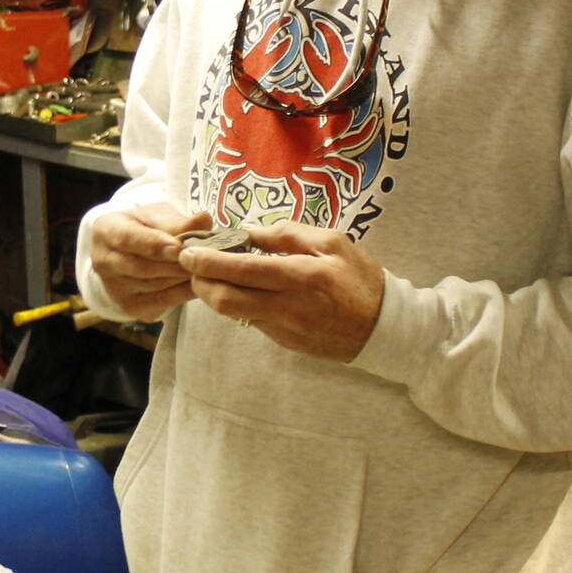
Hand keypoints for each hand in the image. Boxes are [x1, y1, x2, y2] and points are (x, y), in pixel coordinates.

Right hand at [89, 205, 210, 321]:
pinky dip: (182, 293)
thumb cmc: (146, 226)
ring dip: (181, 278)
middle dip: (174, 264)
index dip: (154, 245)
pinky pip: (160, 301)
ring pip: (153, 286)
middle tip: (202, 259)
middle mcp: (103, 261)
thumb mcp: (158, 215)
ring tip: (204, 269)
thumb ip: (178, 220)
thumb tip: (204, 219)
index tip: (179, 248)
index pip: (129, 239)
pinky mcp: (129, 306)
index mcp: (106, 230)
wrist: (130, 250)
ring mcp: (114, 287)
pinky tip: (198, 284)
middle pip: (141, 267)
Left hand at [179, 221, 385, 361]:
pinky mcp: (283, 341)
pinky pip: (250, 320)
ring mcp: (283, 328)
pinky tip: (240, 289)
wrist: (383, 328)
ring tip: (211, 273)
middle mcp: (287, 306)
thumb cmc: (360, 278)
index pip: (241, 270)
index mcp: (301, 276)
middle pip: (224, 299)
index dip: (208, 262)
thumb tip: (247, 231)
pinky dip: (237, 303)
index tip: (188, 252)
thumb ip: (287, 234)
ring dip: (214, 293)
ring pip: (232, 313)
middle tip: (190, 264)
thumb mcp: (333, 242)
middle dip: (199, 281)